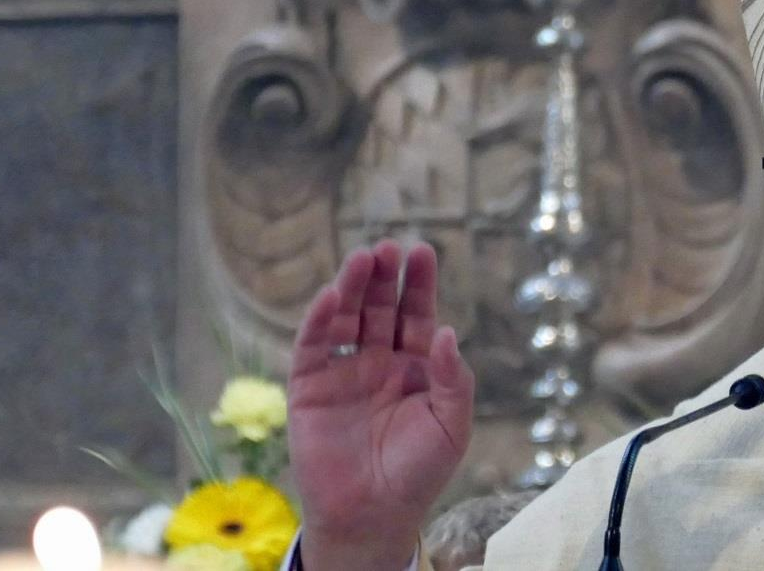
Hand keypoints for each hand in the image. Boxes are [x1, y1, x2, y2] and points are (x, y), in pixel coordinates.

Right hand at [288, 240, 474, 569]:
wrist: (373, 516)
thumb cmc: (418, 472)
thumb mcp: (451, 424)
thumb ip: (454, 378)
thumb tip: (448, 331)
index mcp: (417, 366)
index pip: (418, 314)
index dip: (420, 284)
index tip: (423, 252)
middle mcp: (379, 361)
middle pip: (381, 307)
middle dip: (386, 277)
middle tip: (390, 247)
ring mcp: (344, 371)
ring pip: (347, 317)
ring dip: (353, 287)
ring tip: (363, 258)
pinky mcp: (310, 386)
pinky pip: (313, 345)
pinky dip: (319, 319)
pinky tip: (329, 296)